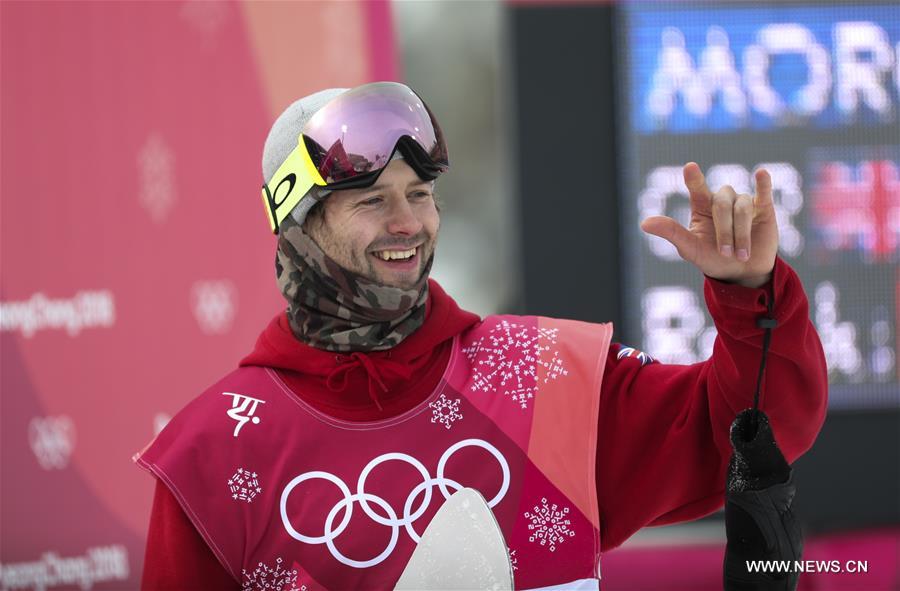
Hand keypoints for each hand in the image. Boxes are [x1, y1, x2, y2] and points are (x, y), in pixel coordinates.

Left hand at [640, 162, 778, 288]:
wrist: (742, 273)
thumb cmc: (712, 259)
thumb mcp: (690, 249)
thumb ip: (671, 233)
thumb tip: (644, 223)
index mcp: (701, 206)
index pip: (697, 188)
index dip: (694, 178)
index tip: (689, 167)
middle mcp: (721, 200)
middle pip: (721, 203)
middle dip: (724, 230)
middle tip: (725, 253)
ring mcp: (743, 202)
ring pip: (742, 206)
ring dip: (741, 233)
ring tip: (741, 255)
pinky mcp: (763, 208)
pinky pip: (763, 192)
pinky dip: (763, 183)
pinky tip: (761, 174)